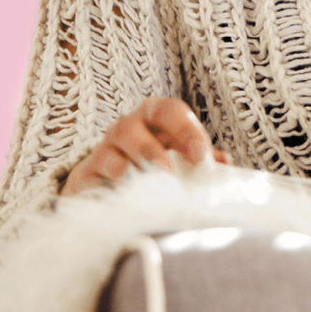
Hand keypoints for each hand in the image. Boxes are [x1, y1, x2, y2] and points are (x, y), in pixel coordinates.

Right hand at [60, 97, 230, 195]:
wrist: (111, 177)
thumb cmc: (156, 162)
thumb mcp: (180, 154)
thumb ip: (202, 158)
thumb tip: (223, 165)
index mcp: (155, 116)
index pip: (171, 111)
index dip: (186, 130)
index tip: (200, 156)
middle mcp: (127, 127)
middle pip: (134, 130)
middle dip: (152, 152)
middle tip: (167, 174)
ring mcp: (104, 149)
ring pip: (112, 154)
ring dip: (128, 172)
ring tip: (144, 188)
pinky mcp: (87, 173)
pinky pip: (95, 179)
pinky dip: (109, 189)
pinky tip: (123, 200)